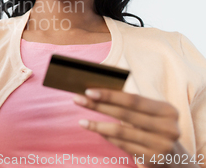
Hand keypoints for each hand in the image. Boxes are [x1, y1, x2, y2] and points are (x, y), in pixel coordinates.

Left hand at [72, 89, 197, 167]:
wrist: (174, 158)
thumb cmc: (153, 127)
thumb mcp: (150, 113)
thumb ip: (130, 104)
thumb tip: (96, 93)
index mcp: (167, 110)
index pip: (133, 99)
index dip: (110, 95)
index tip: (89, 91)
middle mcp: (168, 128)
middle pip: (124, 114)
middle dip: (98, 106)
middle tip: (78, 99)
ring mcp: (162, 145)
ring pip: (121, 132)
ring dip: (97, 125)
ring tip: (82, 121)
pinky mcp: (154, 159)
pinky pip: (123, 145)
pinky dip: (107, 137)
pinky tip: (96, 131)